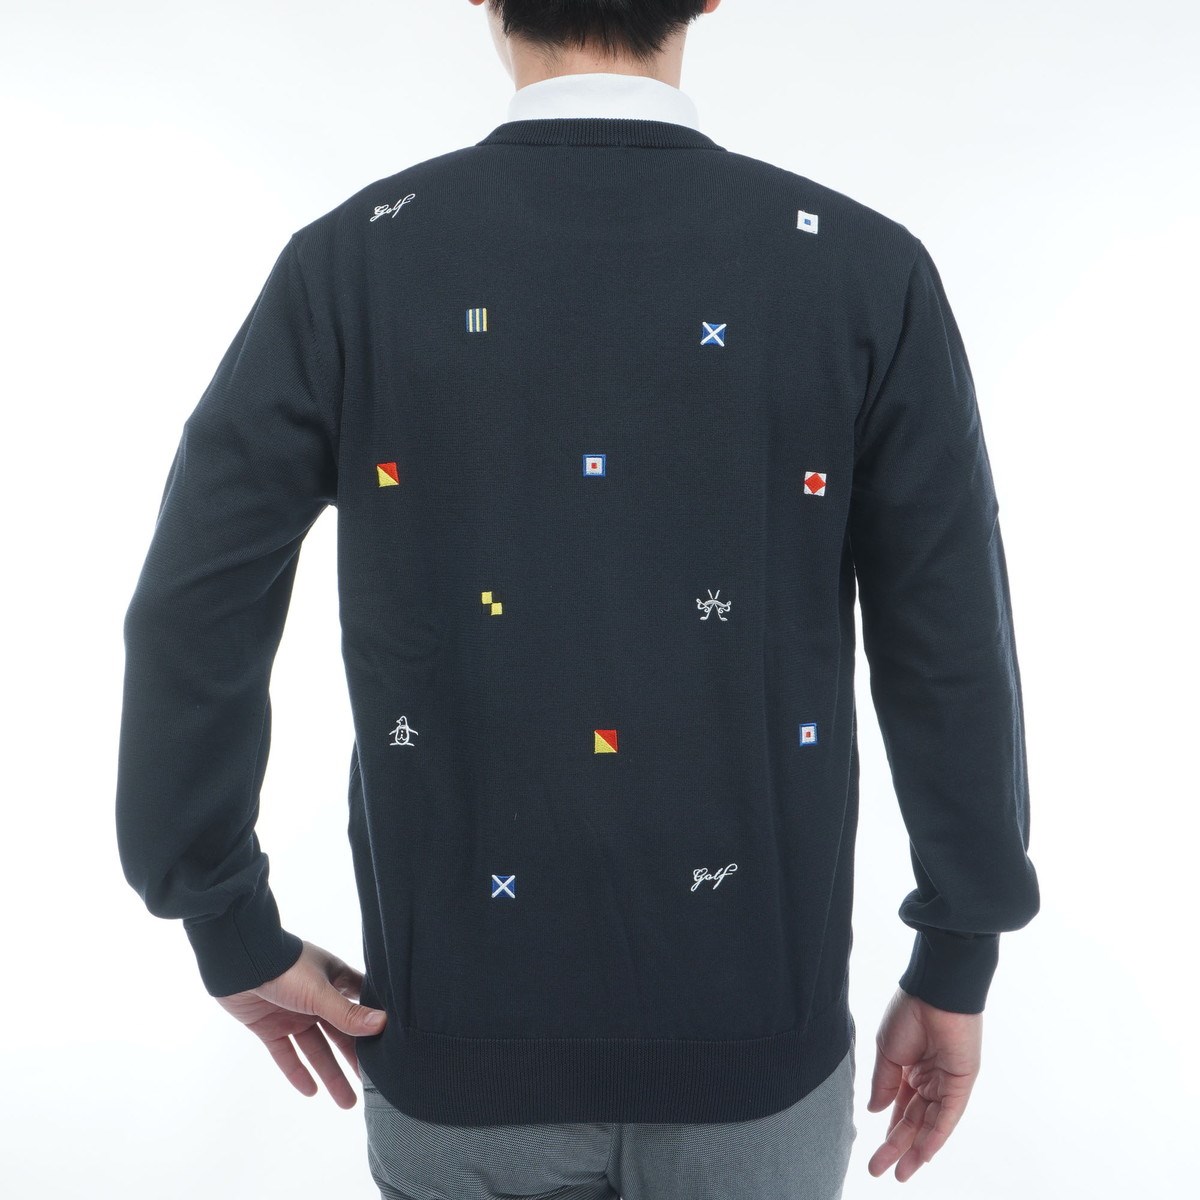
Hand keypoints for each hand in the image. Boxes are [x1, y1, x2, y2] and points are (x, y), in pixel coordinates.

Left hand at [213, 939, 387, 1108]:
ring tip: (346, 1102)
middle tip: (371, 1085)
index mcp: (334, 980)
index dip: (374, 1023)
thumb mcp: (320, 993)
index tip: (391, 1045)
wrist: (239, 964)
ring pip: (316, 1048)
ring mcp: (293, 1014)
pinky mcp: (270, 1027)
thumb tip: (382, 1024)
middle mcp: (316, 998)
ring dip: (330, 1073)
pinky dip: (297, 1071)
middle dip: (354, 1059)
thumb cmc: (286, 968)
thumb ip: (348, 1013)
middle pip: (340, 1034)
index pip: (361, 1003)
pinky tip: (311, 1091)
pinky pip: (286, 1053)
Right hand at [865, 986, 981, 1181]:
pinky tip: (922, 1155)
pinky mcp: (961, 1083)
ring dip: (915, 1149)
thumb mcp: (886, 1051)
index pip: (899, 1107)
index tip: (875, 1153)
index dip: (888, 1130)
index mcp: (910, 1068)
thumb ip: (883, 1083)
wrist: (934, 991)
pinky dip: (936, 1136)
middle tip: (879, 1170)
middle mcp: (929, 1079)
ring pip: (929, 1123)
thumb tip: (875, 1111)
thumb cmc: (908, 1013)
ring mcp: (946, 1082)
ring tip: (899, 1174)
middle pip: (912, 1120)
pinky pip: (948, 1116)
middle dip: (896, 1146)